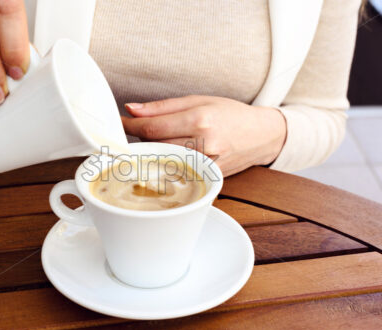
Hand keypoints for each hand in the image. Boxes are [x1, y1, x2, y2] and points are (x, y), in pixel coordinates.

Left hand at [122, 95, 286, 175]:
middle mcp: (203, 144)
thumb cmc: (231, 114)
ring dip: (151, 153)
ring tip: (153, 144)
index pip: (152, 127)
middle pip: (154, 146)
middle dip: (139, 140)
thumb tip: (132, 109)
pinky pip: (179, 173)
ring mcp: (207, 165)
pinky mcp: (210, 178)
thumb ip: (163, 107)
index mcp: (199, 120)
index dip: (129, 127)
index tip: (119, 124)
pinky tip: (167, 159)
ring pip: (164, 161)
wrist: (262, 135)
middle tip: (133, 134)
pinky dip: (167, 165)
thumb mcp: (198, 100)